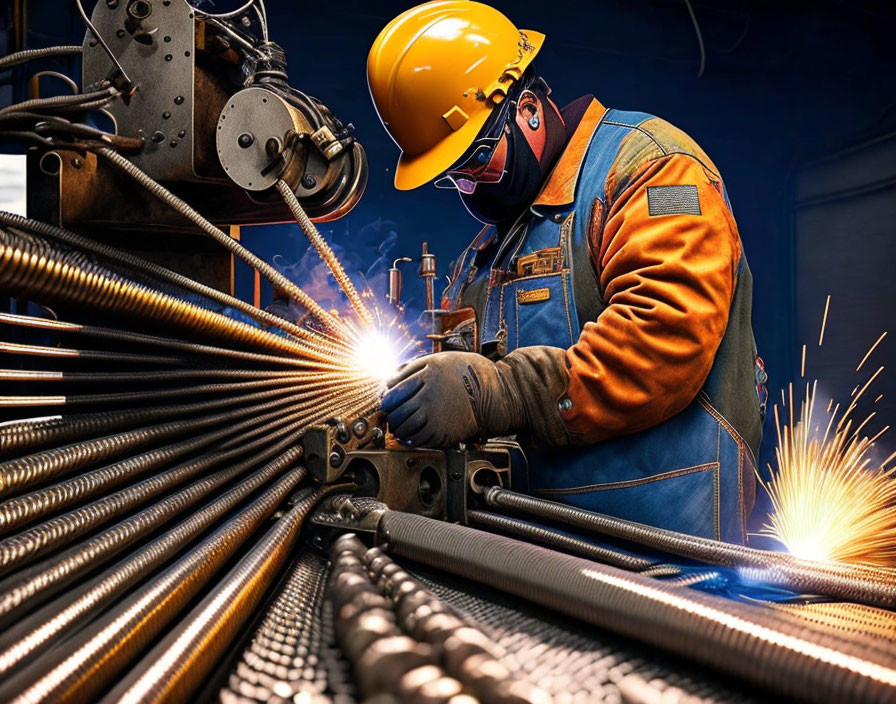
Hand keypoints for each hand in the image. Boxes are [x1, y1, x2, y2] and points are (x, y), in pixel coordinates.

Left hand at [381, 352, 520, 447]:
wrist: (490, 392)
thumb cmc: (462, 373)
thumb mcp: (435, 360)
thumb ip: (409, 369)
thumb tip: (386, 384)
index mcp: (427, 376)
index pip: (393, 393)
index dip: (386, 400)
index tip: (386, 402)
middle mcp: (430, 397)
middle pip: (397, 412)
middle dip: (390, 415)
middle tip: (391, 415)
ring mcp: (437, 416)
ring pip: (405, 428)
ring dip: (398, 428)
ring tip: (400, 425)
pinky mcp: (444, 433)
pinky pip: (418, 440)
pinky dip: (409, 439)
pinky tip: (410, 433)